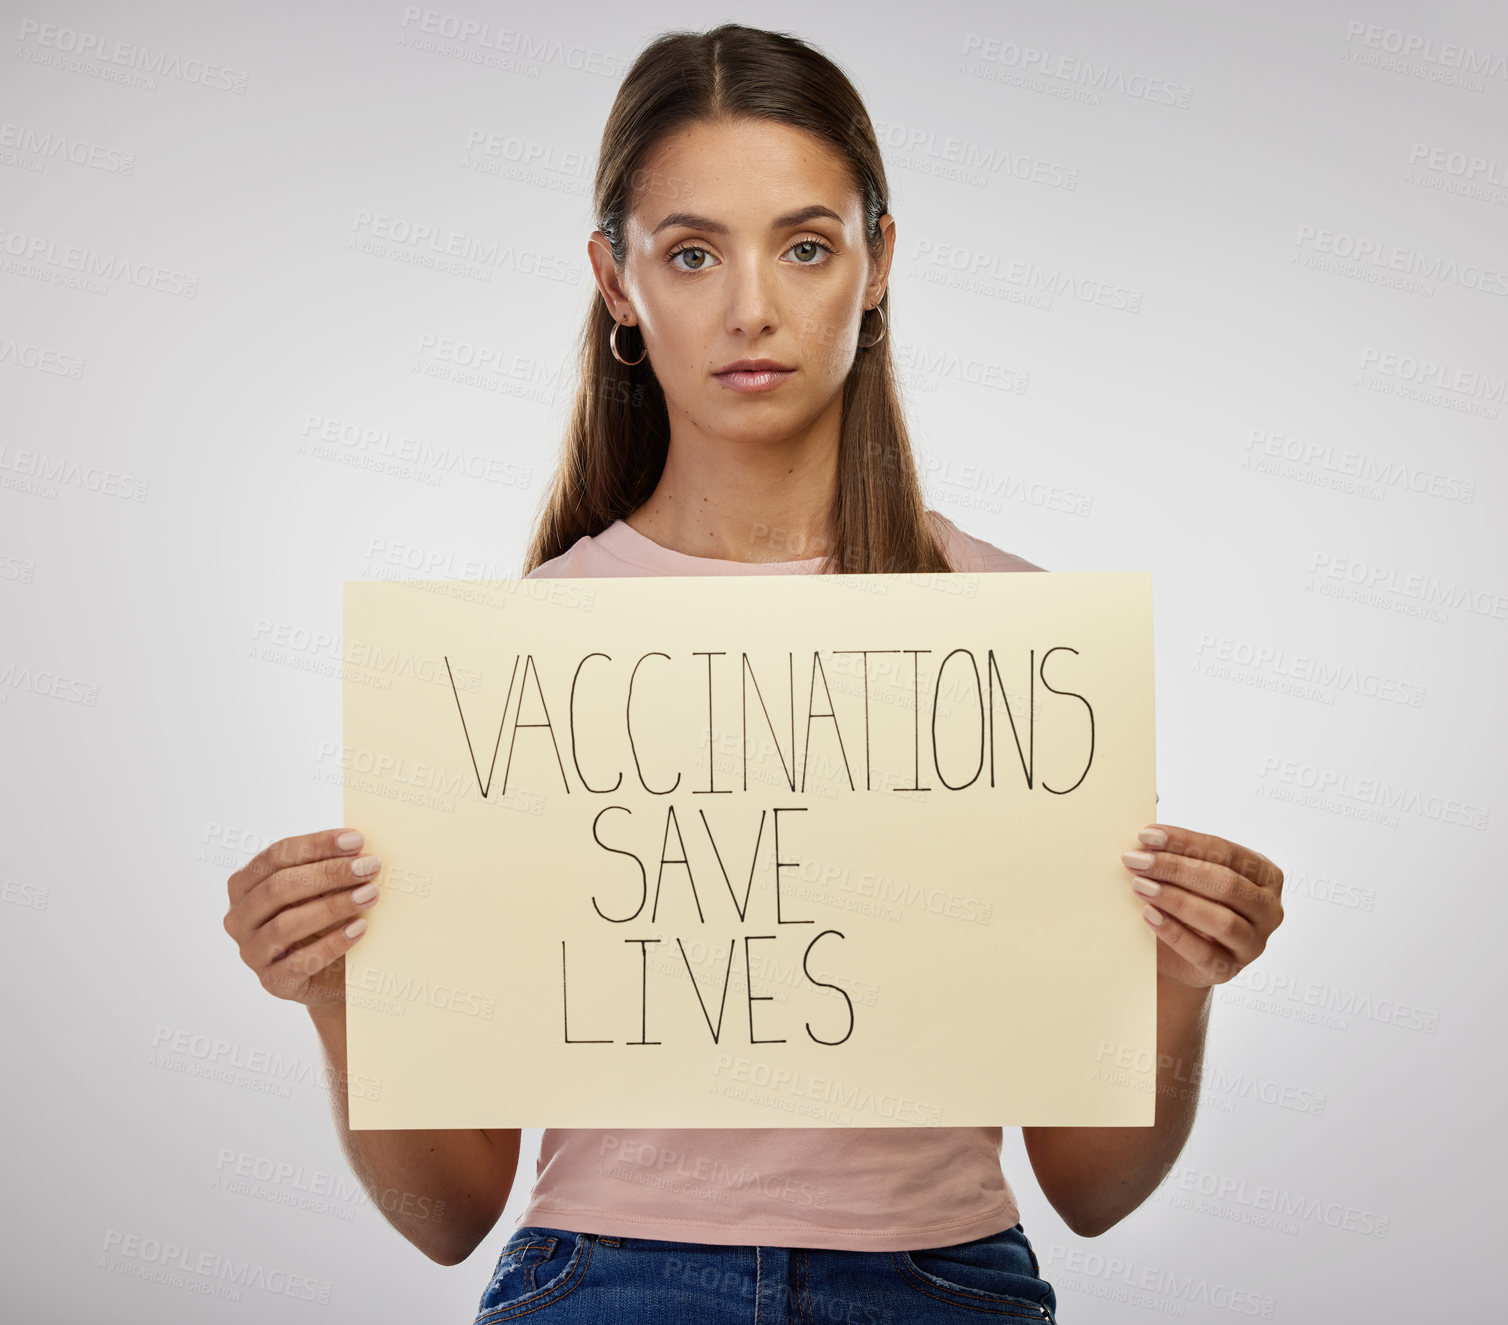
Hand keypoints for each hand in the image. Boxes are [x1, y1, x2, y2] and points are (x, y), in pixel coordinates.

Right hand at [223, 828, 382, 1007]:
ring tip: (370, 894)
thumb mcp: (321, 890)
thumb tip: (358, 848)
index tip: (357, 840)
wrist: (333, 975)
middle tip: (369, 866)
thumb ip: (328, 868)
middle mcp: (239, 918)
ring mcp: (252, 953)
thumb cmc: (325, 921)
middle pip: (279, 887)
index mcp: (245, 886)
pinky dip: (332, 943)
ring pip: (285, 924)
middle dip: (328, 873)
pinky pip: (300, 961)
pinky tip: (359, 928)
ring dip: (332, 906)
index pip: (276, 856)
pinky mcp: (273, 982)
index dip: (316, 845)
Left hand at [1120, 823, 1283, 989]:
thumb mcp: (1186, 871)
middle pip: (1225, 884)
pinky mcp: (1230, 970)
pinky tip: (1148, 916)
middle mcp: (1268, 908)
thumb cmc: (1185, 901)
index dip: (1184, 842)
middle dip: (1176, 869)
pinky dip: (1174, 932)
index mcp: (1264, 874)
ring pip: (1220, 919)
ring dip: (1176, 899)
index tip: (1146, 835)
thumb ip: (1176, 844)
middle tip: (1135, 860)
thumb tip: (1150, 802)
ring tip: (1140, 886)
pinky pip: (1204, 952)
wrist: (1176, 955)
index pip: (1225, 851)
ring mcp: (1254, 943)